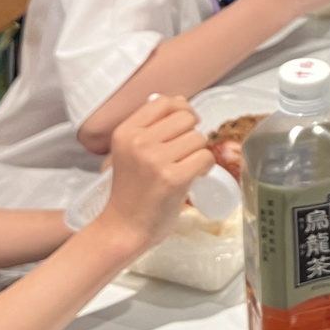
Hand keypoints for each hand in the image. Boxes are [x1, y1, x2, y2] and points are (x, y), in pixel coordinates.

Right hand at [97, 95, 211, 250]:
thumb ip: (153, 125)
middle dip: (190, 134)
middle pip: (186, 117)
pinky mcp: (173, 178)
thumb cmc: (131, 191)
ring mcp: (156, 160)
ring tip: (184, 168)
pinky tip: (193, 177)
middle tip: (182, 154)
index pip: (164, 102)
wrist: (123, 228)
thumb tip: (182, 101)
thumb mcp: (131, 151)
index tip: (180, 129)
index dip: (179, 112)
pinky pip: (206, 157)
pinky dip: (205, 168)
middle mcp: (138, 142)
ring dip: (198, 153)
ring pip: (199, 137)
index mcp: (125, 131)